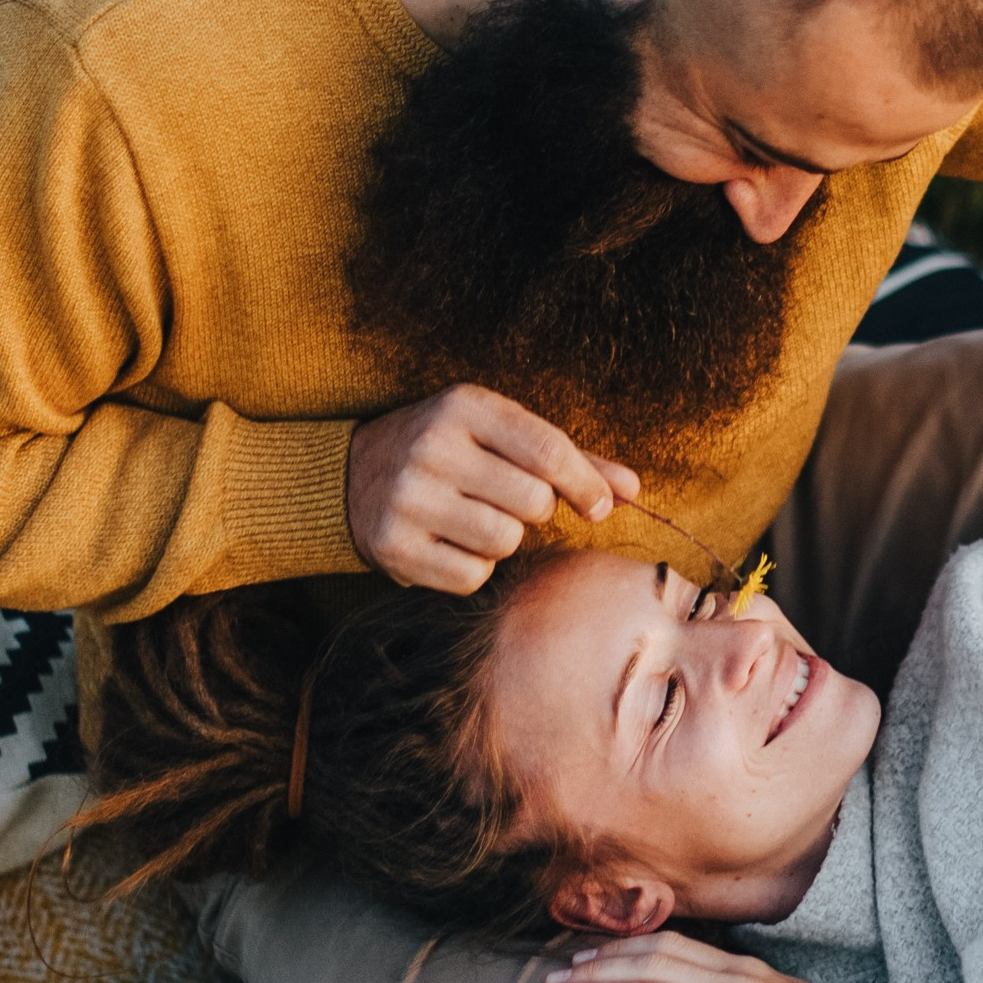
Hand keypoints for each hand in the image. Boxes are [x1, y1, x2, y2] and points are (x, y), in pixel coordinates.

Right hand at [346, 384, 638, 593]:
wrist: (349, 476)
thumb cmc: (449, 451)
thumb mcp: (499, 435)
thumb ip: (568, 459)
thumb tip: (633, 490)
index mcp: (463, 406)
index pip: (547, 450)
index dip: (586, 485)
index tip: (600, 507)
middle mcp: (431, 447)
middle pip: (533, 502)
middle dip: (535, 511)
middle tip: (507, 501)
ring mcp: (408, 498)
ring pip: (505, 542)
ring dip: (503, 541)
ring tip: (474, 519)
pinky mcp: (393, 546)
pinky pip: (471, 576)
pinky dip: (473, 568)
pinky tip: (449, 543)